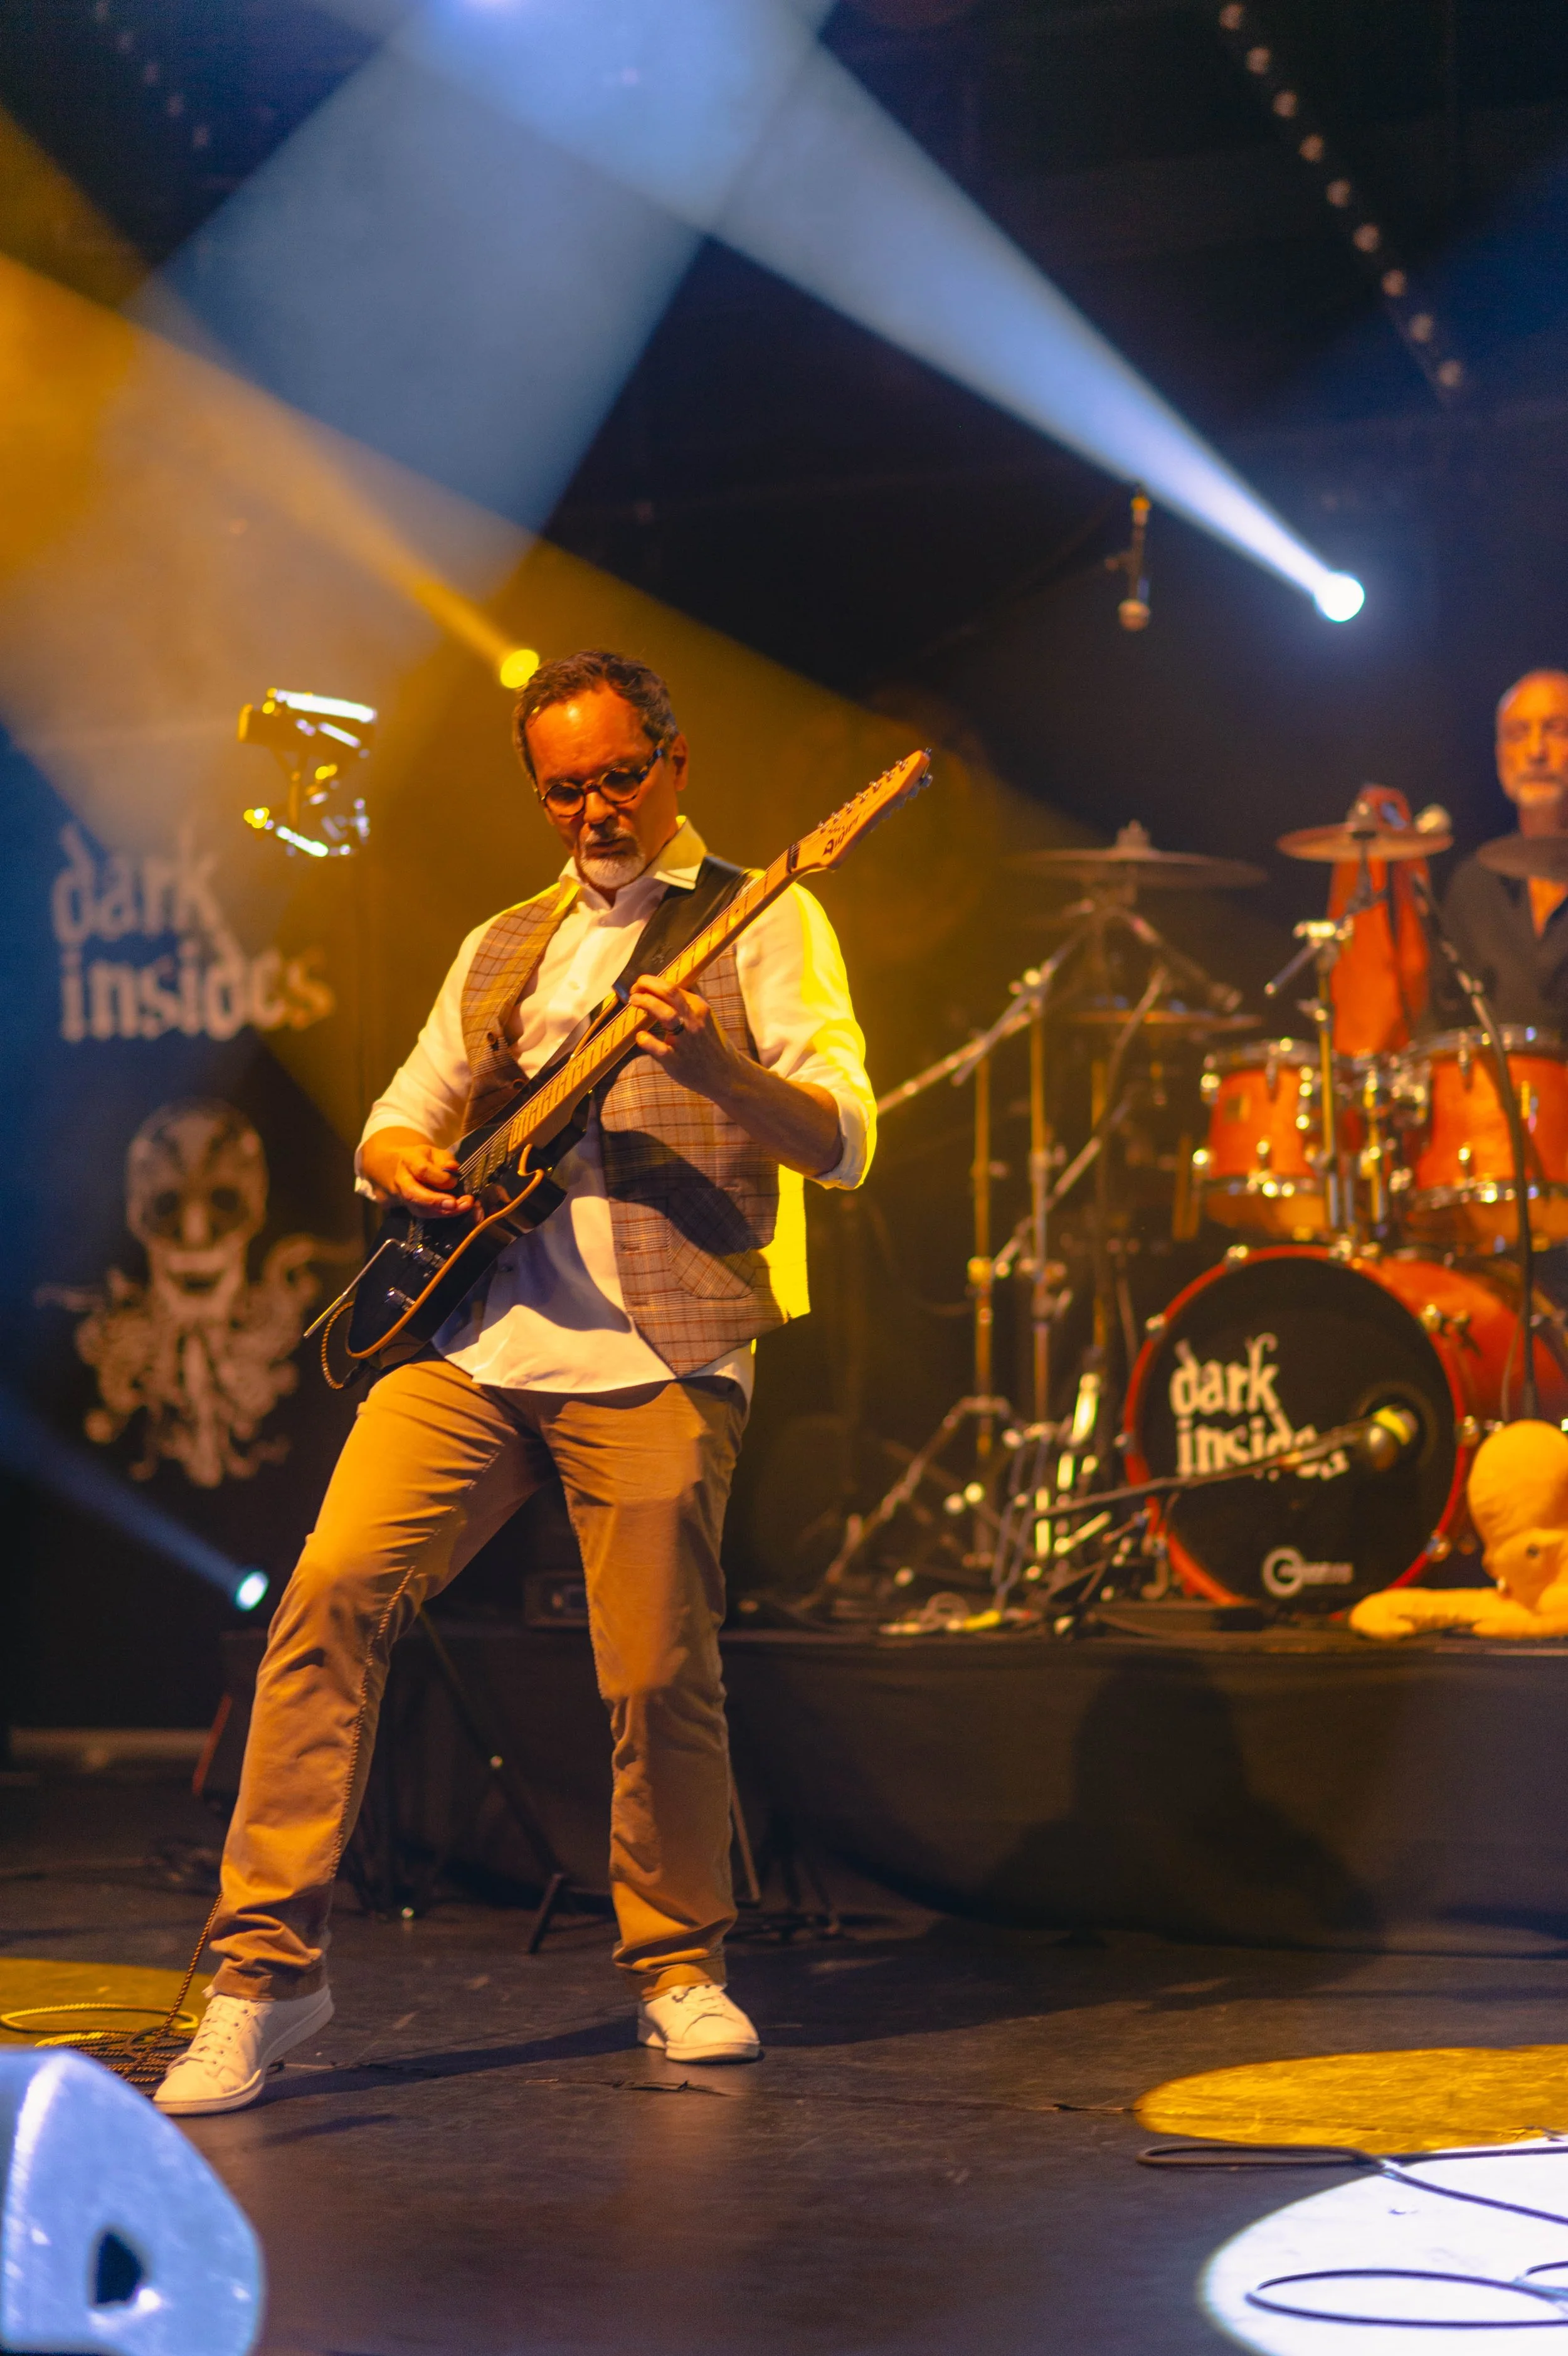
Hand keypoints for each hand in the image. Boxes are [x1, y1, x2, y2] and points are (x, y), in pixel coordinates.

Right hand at [360, 1128, 474, 1216]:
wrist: (399, 1167)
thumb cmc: (422, 1158)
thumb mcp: (434, 1152)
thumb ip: (445, 1159)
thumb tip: (452, 1168)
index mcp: (409, 1160)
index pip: (421, 1170)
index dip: (440, 1178)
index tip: (454, 1181)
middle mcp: (401, 1179)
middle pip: (413, 1193)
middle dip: (435, 1201)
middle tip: (454, 1204)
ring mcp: (402, 1195)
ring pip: (418, 1208)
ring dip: (442, 1211)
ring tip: (462, 1207)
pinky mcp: (408, 1207)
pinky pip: (423, 1214)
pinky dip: (441, 1214)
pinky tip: (456, 1210)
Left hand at [628, 977, 738, 1099]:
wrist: (725, 1075)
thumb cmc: (710, 1043)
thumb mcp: (705, 1017)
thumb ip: (689, 1001)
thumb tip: (669, 984)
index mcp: (699, 1008)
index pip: (673, 987)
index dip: (652, 982)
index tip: (641, 985)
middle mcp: (694, 1021)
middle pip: (670, 994)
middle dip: (647, 986)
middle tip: (634, 989)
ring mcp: (686, 1041)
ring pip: (666, 1015)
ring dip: (647, 1003)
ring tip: (633, 1001)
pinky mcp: (677, 1061)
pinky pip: (660, 1049)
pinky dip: (647, 1040)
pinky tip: (640, 1036)